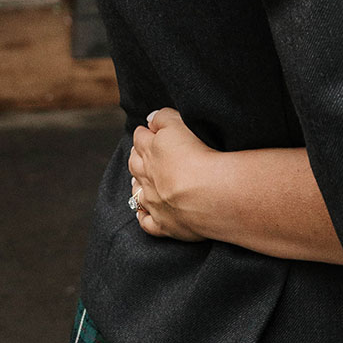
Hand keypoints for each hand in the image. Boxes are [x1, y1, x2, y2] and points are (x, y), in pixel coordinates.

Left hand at [127, 107, 212, 241]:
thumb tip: (150, 119)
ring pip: (137, 192)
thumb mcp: (179, 125)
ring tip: (141, 180)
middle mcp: (147, 177)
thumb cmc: (197, 155)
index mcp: (151, 151)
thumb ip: (163, 118)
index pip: (140, 137)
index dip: (144, 133)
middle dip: (136, 156)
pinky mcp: (164, 224)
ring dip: (138, 184)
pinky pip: (146, 222)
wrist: (208, 194)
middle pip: (135, 164)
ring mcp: (153, 202)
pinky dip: (143, 216)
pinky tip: (144, 212)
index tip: (148, 130)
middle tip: (142, 152)